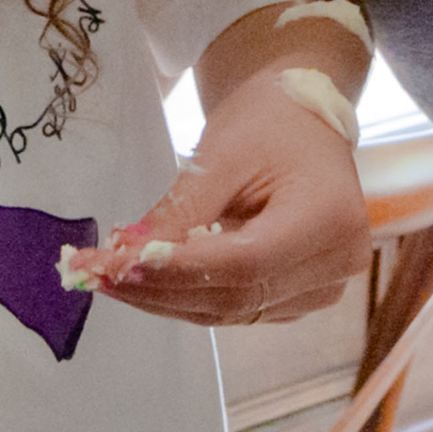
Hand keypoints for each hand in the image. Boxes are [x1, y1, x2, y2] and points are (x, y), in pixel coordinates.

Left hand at [82, 72, 371, 324]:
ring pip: (231, 310)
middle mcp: (336, 264)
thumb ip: (180, 212)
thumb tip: (124, 258)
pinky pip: (237, 308)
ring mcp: (323, 287)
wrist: (302, 121)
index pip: (246, 263)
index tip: (118, 264)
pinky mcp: (301, 297)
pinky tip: (145, 281)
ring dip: (165, 299)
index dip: (179, 270)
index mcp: (330, 219)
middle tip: (96, 274)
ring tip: (110, 278)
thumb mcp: (221, 154)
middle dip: (160, 289)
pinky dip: (187, 297)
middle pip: (237, 295)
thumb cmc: (269, 123)